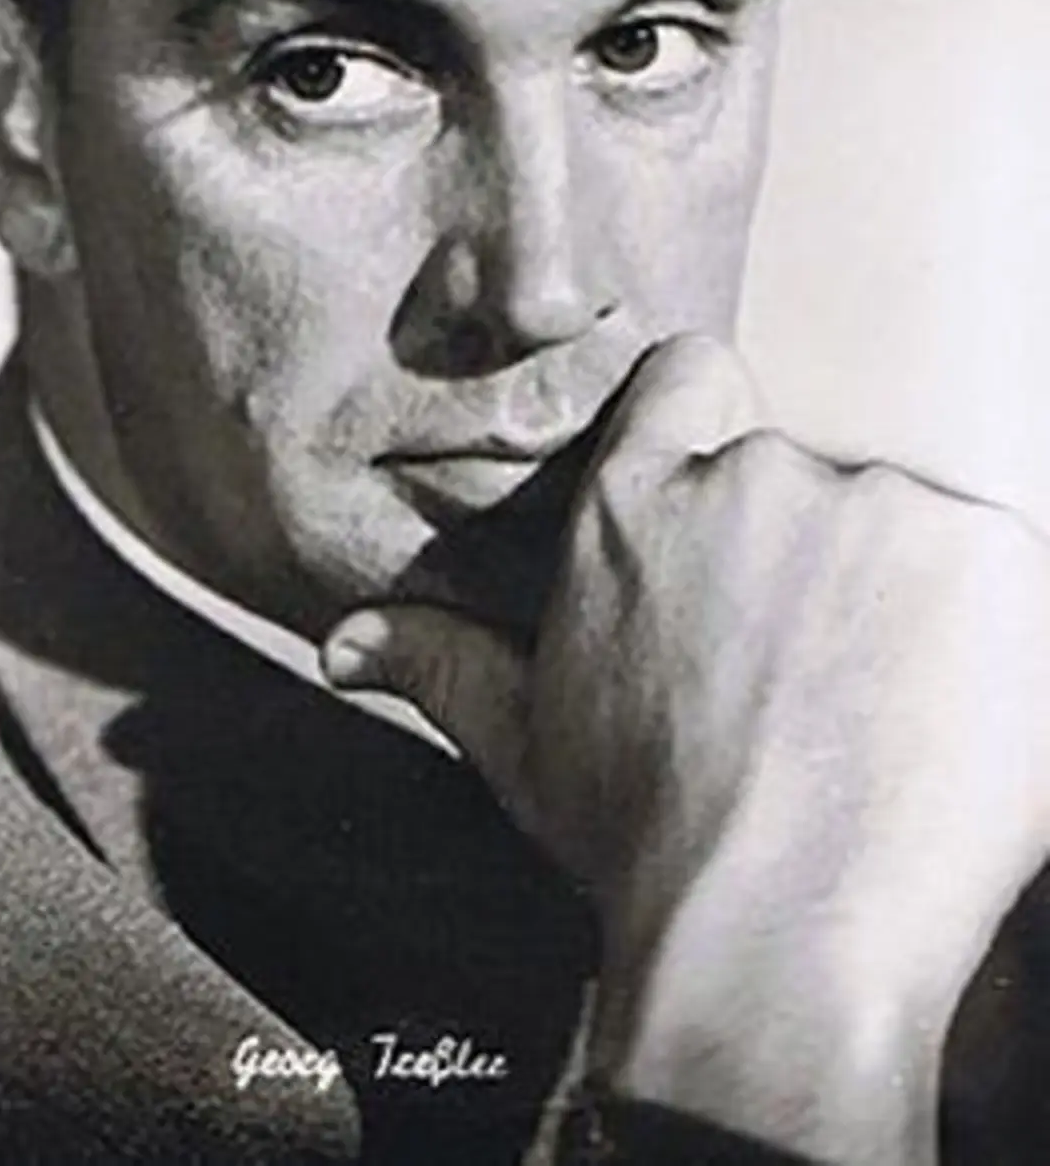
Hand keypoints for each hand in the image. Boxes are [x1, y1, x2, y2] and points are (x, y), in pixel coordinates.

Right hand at [322, 334, 1049, 1163]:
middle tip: (817, 674)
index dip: (724, 428)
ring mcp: (878, 510)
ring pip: (912, 526)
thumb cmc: (646, 845)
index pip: (694, 377)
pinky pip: (1005, 569)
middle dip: (821, 557)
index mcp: (637, 503)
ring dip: (910, 600)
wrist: (774, 947)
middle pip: (811, 474)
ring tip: (885, 714)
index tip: (742, 505)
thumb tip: (341, 645)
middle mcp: (754, 480)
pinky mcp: (992, 556)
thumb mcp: (523, 743)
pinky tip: (949, 721)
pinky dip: (994, 635)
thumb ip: (437, 662)